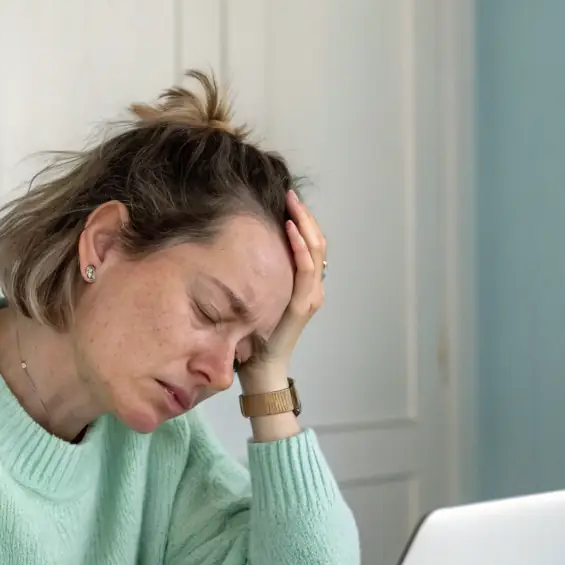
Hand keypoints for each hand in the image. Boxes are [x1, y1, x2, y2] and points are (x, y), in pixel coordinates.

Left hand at [240, 188, 325, 389]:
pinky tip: (290, 229)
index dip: (304, 220)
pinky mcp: (302, 306)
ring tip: (291, 203)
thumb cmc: (257, 338)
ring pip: (316, 251)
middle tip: (290, 194)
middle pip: (318, 242)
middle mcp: (313, 289)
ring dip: (305, 224)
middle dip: (305, 215)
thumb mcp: (261, 298)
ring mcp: (310, 297)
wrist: (262, 370)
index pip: (313, 245)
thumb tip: (246, 251)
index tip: (288, 200)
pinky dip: (301, 247)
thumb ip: (264, 278)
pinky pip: (306, 270)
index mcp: (306, 286)